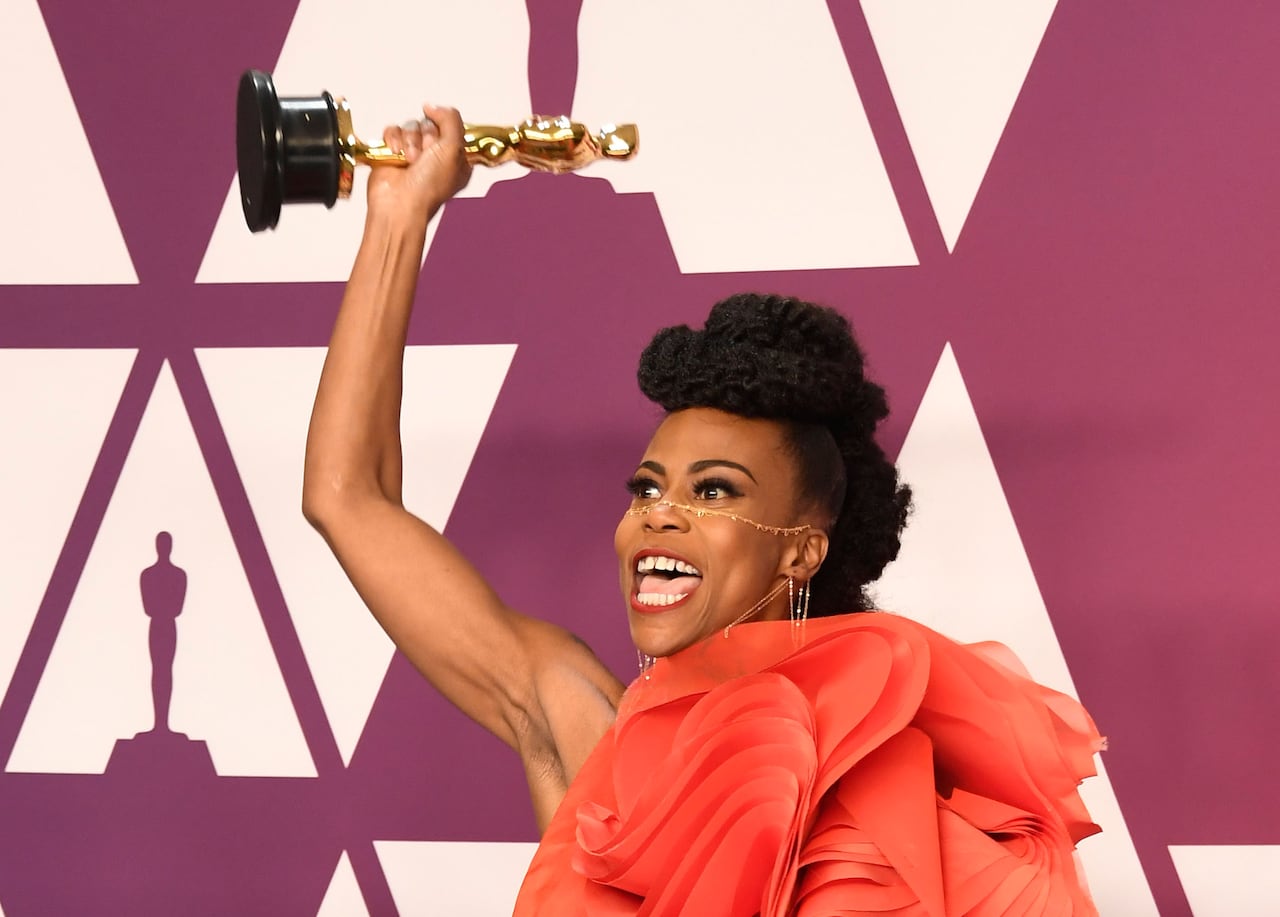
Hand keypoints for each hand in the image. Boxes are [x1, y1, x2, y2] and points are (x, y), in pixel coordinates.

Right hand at [367, 103, 472, 225]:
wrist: (399, 204)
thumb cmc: (429, 186)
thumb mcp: (454, 148)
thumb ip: (451, 119)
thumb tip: (433, 107)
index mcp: (456, 158)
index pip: (453, 127)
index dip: (446, 130)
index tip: (443, 141)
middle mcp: (435, 155)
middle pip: (430, 124)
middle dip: (427, 137)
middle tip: (425, 156)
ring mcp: (413, 154)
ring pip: (411, 126)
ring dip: (410, 141)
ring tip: (410, 161)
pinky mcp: (392, 152)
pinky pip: (393, 130)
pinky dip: (393, 140)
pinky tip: (395, 155)